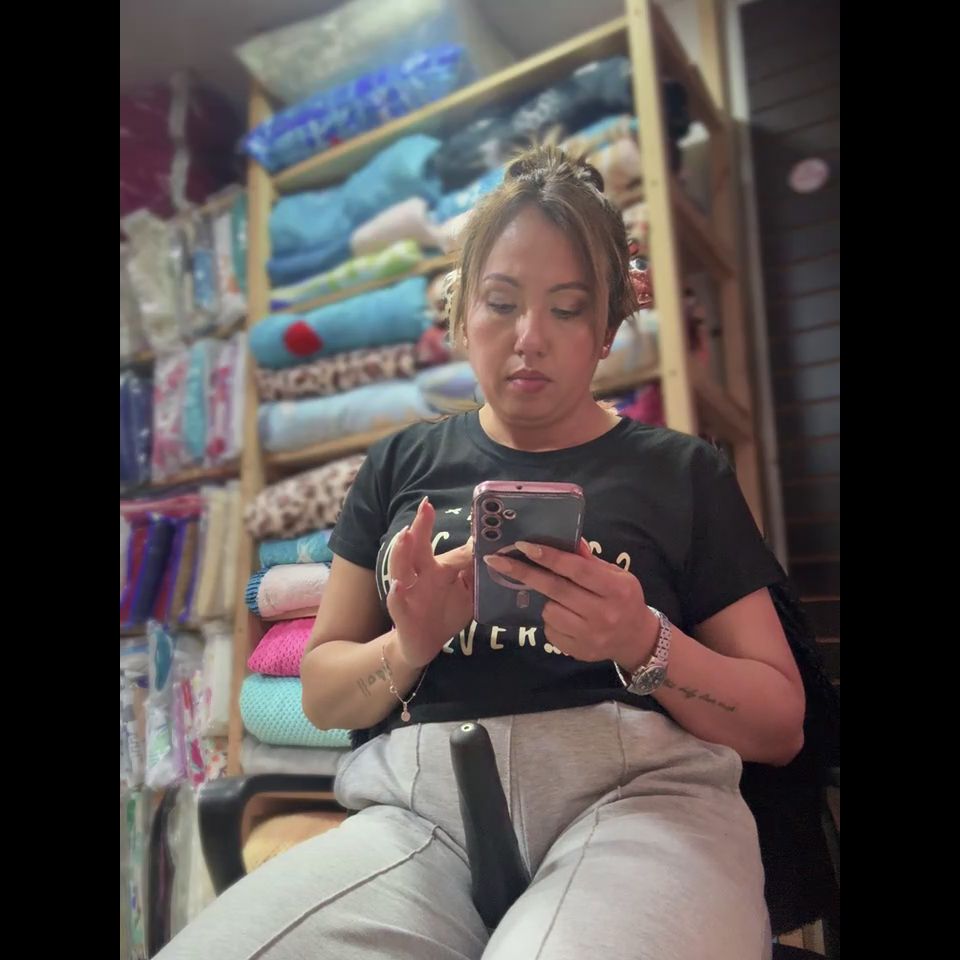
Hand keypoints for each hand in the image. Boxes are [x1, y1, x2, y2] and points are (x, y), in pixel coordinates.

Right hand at [387, 497, 474, 667]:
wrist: (425, 644)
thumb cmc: (445, 611)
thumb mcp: (466, 590)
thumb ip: (474, 569)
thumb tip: (489, 545)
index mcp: (437, 568)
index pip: (441, 544)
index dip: (439, 526)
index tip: (450, 507)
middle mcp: (420, 576)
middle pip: (418, 548)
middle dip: (420, 527)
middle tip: (425, 506)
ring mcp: (410, 594)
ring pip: (402, 569)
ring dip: (402, 552)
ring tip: (406, 536)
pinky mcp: (403, 615)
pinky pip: (397, 604)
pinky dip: (396, 595)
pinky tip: (399, 586)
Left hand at [483, 538, 657, 669]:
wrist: (635, 639)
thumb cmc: (623, 599)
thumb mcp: (616, 575)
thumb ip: (589, 560)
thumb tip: (567, 538)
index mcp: (616, 589)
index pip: (576, 569)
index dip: (549, 557)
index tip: (523, 546)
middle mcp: (603, 613)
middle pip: (556, 589)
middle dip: (524, 573)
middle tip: (496, 561)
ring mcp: (590, 636)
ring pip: (549, 611)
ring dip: (546, 600)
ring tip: (560, 598)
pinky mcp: (578, 651)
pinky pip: (550, 630)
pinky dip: (551, 619)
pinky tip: (564, 617)